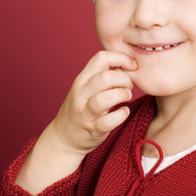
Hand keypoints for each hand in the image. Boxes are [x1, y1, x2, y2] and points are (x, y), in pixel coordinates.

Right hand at [15, 51, 136, 195]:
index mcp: (82, 79)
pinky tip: (124, 112)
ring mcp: (84, 112)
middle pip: (106, 77)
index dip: (121, 58)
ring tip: (126, 97)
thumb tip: (125, 65)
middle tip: (129, 86)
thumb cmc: (82, 109)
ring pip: (105, 98)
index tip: (132, 66)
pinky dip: (121, 115)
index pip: (101, 58)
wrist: (63, 137)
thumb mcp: (87, 88)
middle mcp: (81, 94)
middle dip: (124, 79)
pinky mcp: (92, 129)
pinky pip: (109, 121)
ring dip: (122, 95)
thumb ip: (103, 76)